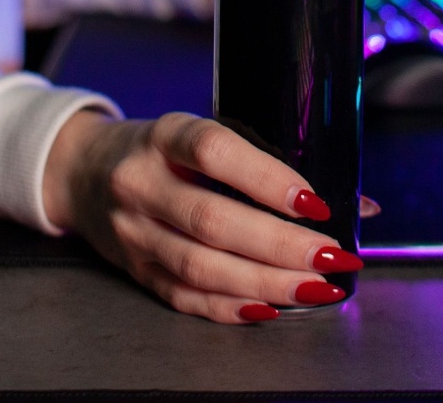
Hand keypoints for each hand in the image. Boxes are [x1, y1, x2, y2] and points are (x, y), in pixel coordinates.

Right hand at [42, 110, 373, 323]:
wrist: (81, 171)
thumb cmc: (161, 150)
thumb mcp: (201, 135)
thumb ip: (270, 164)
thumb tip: (360, 203)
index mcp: (164, 134)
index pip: (213, 151)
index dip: (265, 177)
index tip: (314, 201)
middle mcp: (140, 181)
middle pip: (211, 219)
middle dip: (279, 244)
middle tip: (332, 256)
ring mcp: (132, 230)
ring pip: (199, 266)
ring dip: (265, 282)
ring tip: (315, 287)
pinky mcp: (133, 269)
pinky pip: (183, 297)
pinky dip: (230, 308)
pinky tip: (270, 308)